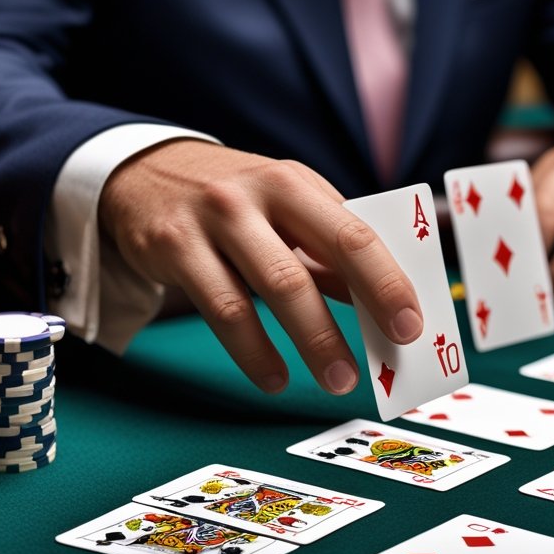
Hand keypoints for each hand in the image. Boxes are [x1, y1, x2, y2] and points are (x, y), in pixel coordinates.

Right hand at [99, 140, 422, 394]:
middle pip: (306, 268)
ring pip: (264, 294)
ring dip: (306, 344)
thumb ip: (330, 250)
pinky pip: (220, 312)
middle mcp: (252, 198)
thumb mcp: (287, 206)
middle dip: (344, 325)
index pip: (352, 234)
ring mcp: (209, 222)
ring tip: (335, 380)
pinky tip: (274, 378)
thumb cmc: (238, 201)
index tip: (410, 326)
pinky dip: (253, 353)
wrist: (143, 173)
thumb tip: (384, 305)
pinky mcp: (172, 249)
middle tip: (373, 369)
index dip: (386, 283)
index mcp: (294, 184)